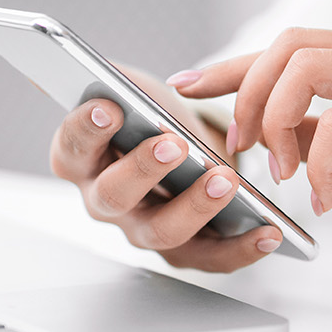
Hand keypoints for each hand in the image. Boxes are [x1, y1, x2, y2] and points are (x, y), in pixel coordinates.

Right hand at [48, 66, 283, 271]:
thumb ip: (104, 79)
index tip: (108, 107)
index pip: (71, 147)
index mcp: (81, 160)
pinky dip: (242, 249)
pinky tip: (270, 231)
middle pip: (112, 196)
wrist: (184, 148)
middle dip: (141, 169)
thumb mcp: (128, 89)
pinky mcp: (184, 251)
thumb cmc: (149, 117)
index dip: (85, 130)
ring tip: (227, 181)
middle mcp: (105, 201)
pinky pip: (210, 258)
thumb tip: (60, 72)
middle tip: (173, 144)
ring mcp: (143, 230)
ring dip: (195, 208)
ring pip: (161, 232)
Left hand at [169, 28, 331, 259]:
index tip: (186, 87)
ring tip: (282, 174)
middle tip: (243, 150)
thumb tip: (278, 139)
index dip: (231, 65)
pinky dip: (316, 164)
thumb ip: (331, 138)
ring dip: (276, 122)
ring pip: (306, 68)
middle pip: (288, 44)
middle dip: (246, 94)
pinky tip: (324, 200)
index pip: (288, 47)